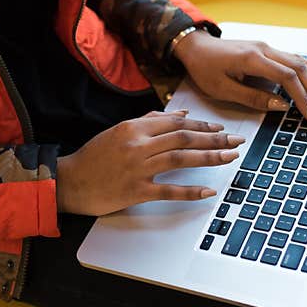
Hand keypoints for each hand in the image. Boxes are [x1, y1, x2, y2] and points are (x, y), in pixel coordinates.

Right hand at [55, 110, 244, 215]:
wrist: (70, 181)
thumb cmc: (94, 156)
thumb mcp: (119, 131)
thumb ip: (150, 121)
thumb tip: (181, 115)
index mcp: (134, 127)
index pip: (176, 123)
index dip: (202, 127)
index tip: (221, 130)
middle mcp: (137, 145)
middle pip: (183, 138)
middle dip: (214, 139)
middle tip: (236, 141)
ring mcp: (137, 168)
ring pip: (180, 159)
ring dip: (209, 158)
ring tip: (230, 157)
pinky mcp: (135, 191)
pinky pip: (168, 190)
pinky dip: (189, 190)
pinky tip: (208, 191)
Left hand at [173, 30, 306, 122]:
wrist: (196, 47)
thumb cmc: (204, 69)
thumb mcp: (222, 89)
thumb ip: (252, 97)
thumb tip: (282, 105)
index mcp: (252, 59)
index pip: (287, 77)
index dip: (302, 97)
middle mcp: (265, 49)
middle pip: (300, 69)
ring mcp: (268, 48)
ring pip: (301, 64)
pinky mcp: (268, 51)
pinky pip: (296, 59)